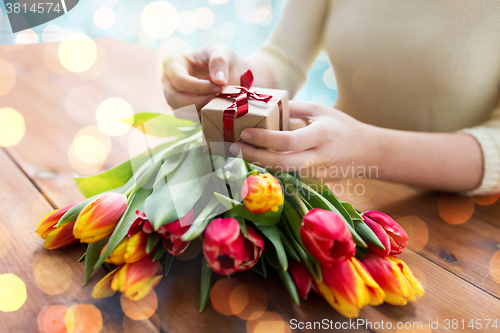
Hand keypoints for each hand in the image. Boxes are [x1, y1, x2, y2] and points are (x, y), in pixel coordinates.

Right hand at [162, 46, 242, 109]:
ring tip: (218, 102)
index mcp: (172, 64)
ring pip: (180, 112)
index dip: (200, 87)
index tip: (219, 87)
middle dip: (199, 101)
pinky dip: (203, 116)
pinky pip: (189, 118)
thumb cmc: (219, 59)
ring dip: (201, 110)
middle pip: (175, 99)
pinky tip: (215, 108)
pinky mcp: (182, 109)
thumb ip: (219, 62)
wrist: (227, 71)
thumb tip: (219, 81)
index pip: (180, 81)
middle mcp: (168, 82)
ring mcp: (173, 97)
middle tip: (218, 97)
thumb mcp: (222, 53)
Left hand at [230, 101, 374, 181]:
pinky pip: (288, 174)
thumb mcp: (321, 110)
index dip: (264, 139)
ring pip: (281, 171)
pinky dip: (271, 166)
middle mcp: (318, 158)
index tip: (244, 132)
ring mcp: (316, 174)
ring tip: (239, 151)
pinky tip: (257, 158)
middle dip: (253, 156)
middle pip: (280, 163)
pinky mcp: (313, 182)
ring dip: (258, 162)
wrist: (368, 153)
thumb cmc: (342, 127)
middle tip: (233, 147)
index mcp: (321, 136)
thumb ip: (293, 108)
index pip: (288, 141)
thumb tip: (264, 104)